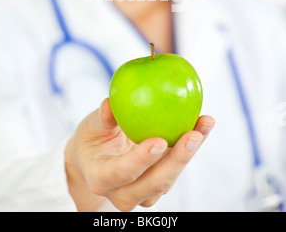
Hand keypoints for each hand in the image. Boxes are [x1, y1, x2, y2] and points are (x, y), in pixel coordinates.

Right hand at [65, 98, 214, 211]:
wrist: (96, 160)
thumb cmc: (92, 139)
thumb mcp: (90, 126)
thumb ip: (102, 118)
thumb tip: (109, 104)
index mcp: (101, 178)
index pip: (122, 172)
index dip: (141, 160)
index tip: (159, 141)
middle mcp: (123, 193)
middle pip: (154, 183)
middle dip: (177, 161)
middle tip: (193, 135)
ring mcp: (144, 193)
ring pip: (170, 177)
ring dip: (190, 152)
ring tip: (204, 124)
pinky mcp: (160, 185)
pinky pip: (178, 167)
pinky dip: (192, 146)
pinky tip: (204, 123)